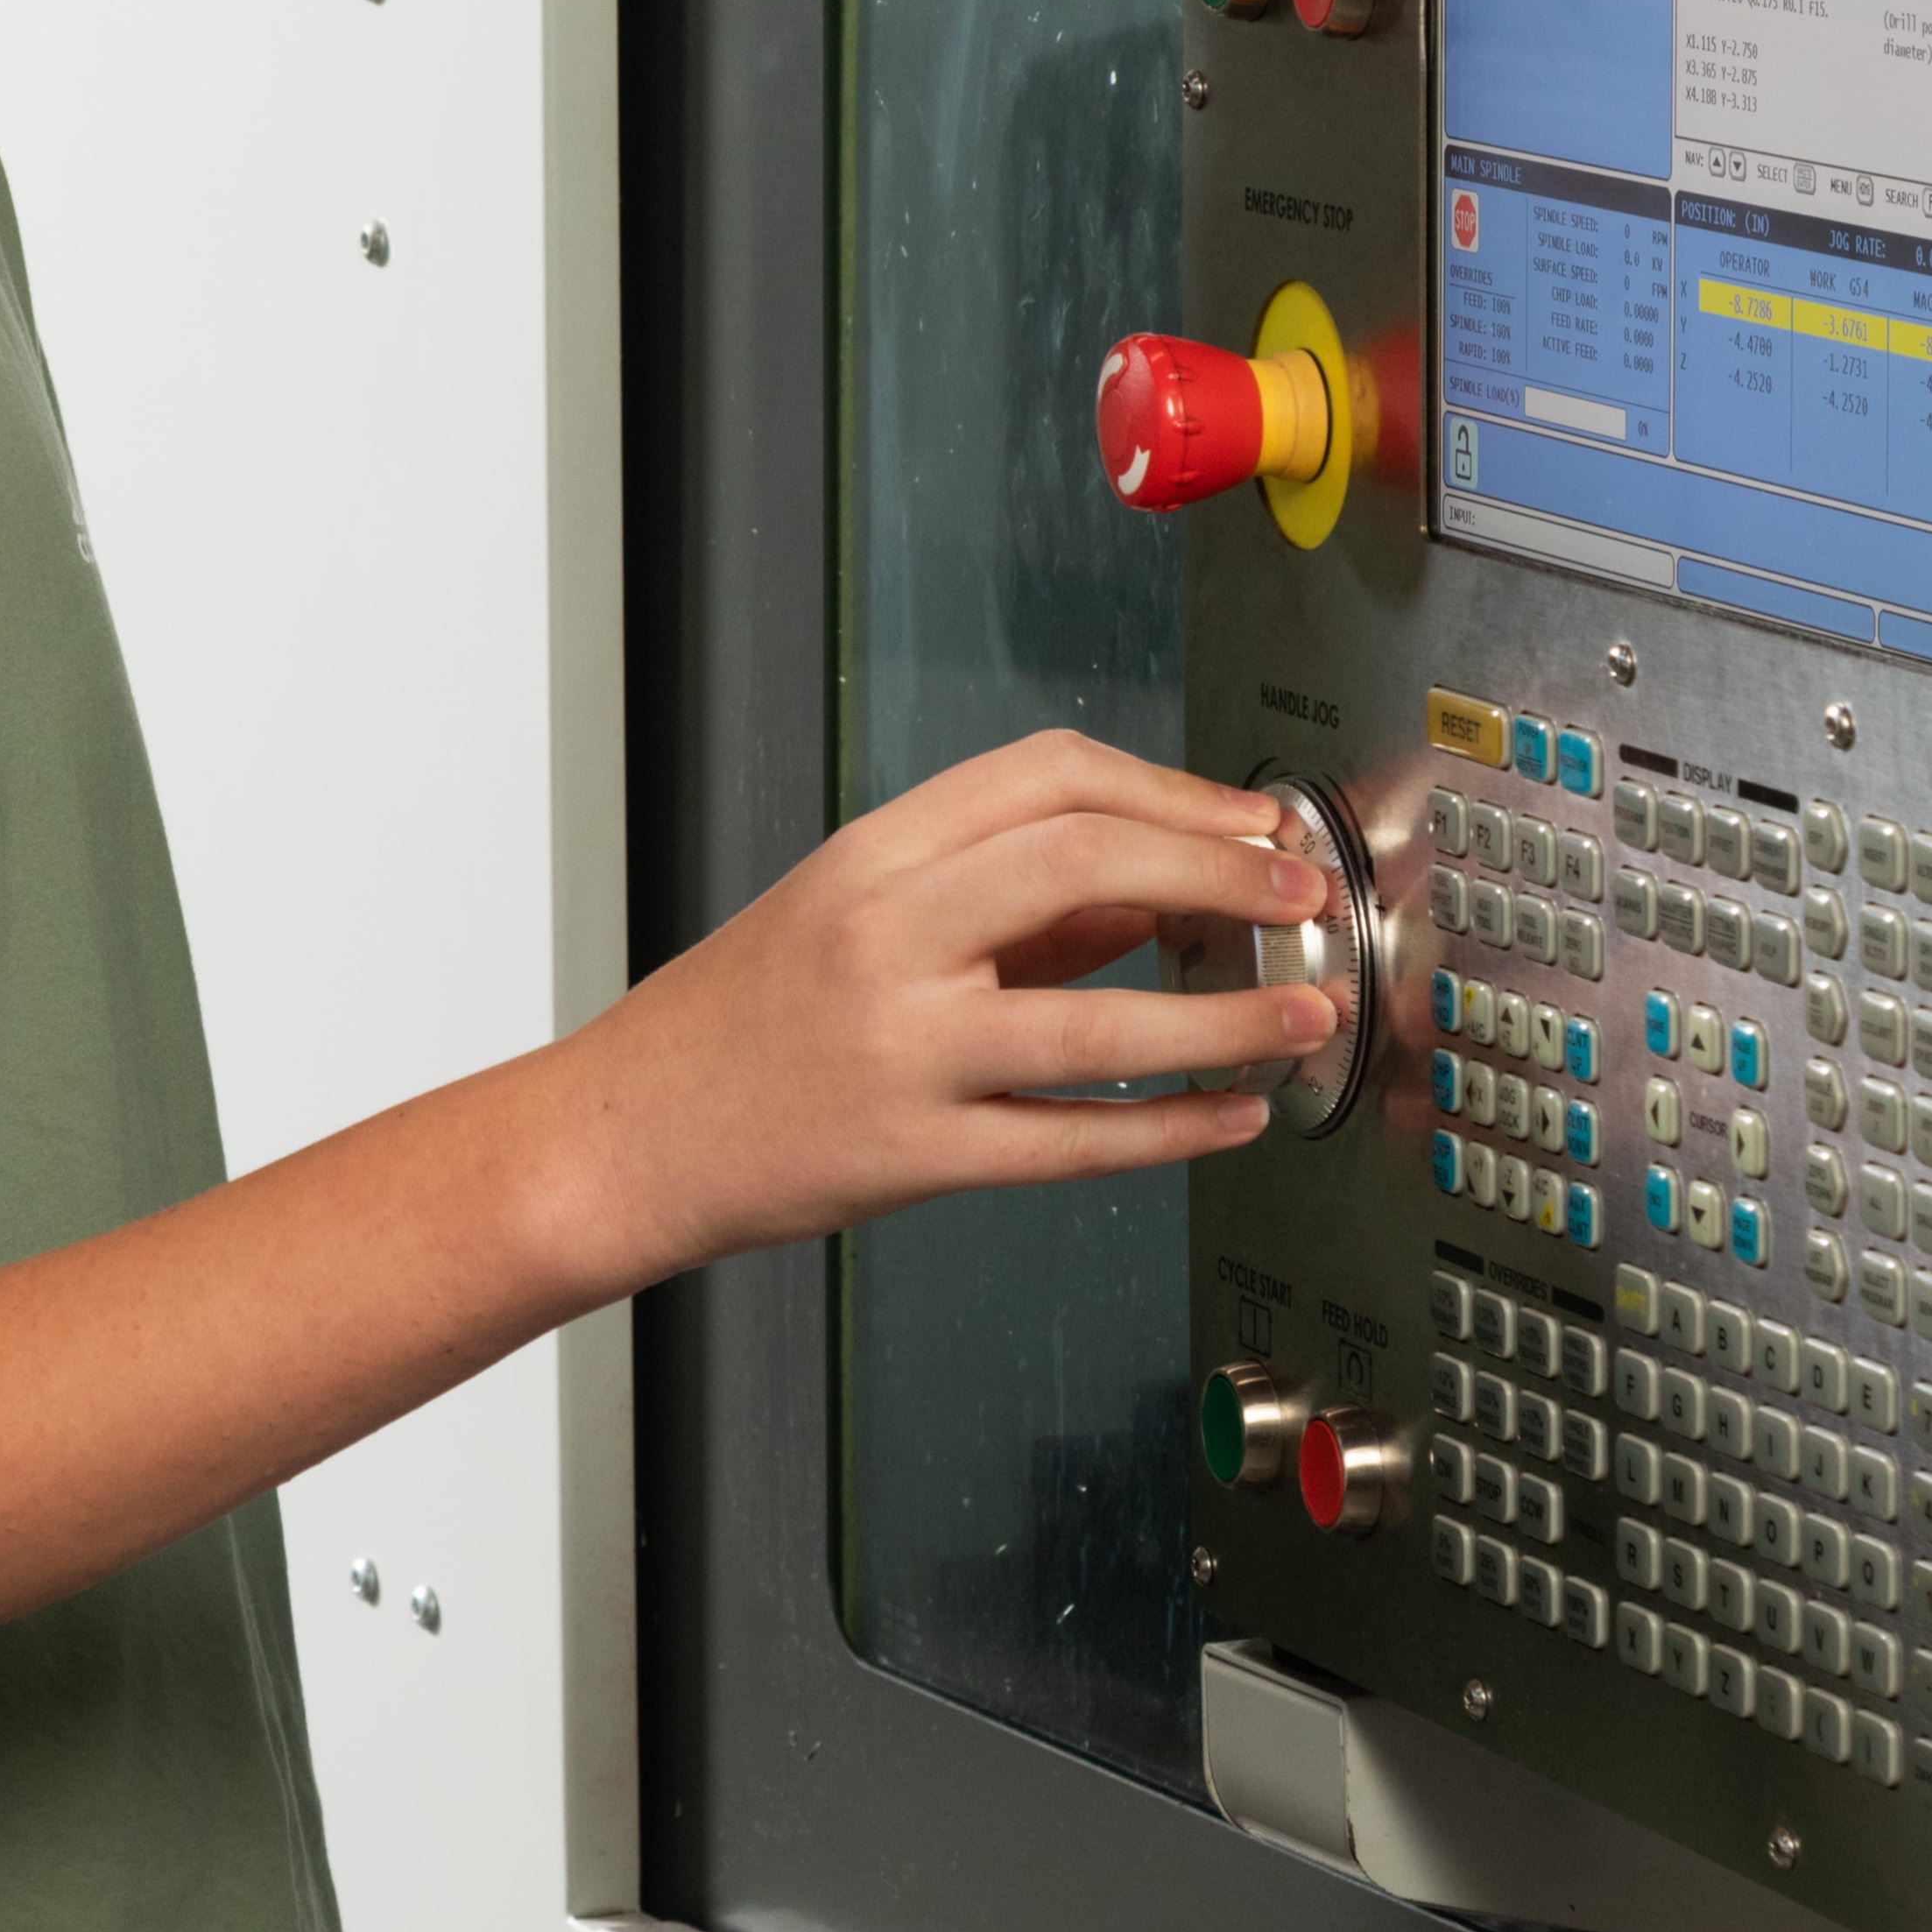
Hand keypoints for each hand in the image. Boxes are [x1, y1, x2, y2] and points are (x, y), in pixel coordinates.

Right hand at [549, 729, 1325, 1279]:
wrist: (626, 1133)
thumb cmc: (738, 1021)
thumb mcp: (850, 915)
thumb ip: (997, 898)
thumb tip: (1156, 888)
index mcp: (870, 857)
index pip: (1045, 776)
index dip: (1170, 791)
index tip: (1248, 822)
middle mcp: (883, 937)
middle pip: (1083, 859)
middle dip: (1219, 870)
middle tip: (1299, 895)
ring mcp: (899, 1049)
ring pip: (1097, 1019)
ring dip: (1226, 1016)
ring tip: (1305, 1013)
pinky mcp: (913, 1155)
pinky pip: (1071, 1143)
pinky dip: (1169, 1129)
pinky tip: (1230, 1115)